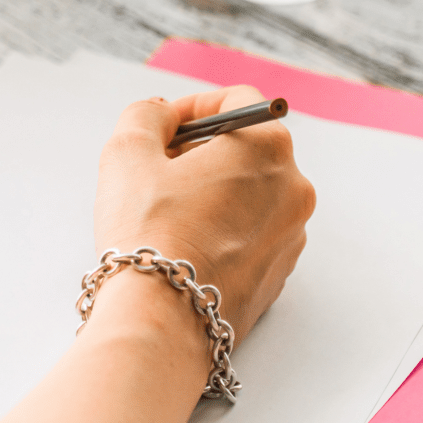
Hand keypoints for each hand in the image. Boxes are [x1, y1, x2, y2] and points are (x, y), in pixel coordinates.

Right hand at [93, 87, 315, 343]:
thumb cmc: (148, 233)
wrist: (163, 321)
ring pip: (247, 193)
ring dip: (208, 192)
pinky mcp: (279, 273)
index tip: (161, 129)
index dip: (190, 108)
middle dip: (198, 152)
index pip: (236, 101)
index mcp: (268, 147)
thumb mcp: (128, 152)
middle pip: (244, 148)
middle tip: (154, 173)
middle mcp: (294, 188)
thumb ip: (146, 115)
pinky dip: (219, 229)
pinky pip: (248, 234)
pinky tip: (181, 247)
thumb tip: (162, 115)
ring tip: (163, 216)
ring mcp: (292, 235)